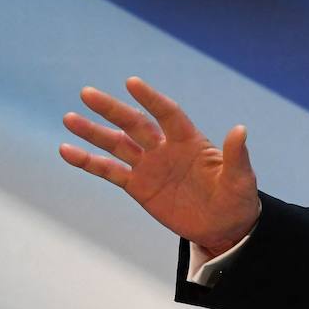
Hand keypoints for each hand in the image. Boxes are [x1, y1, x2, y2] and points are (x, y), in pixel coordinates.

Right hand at [59, 77, 260, 257]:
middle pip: (135, 124)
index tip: (132, 83)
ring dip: (94, 132)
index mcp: (190, 141)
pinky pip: (109, 171)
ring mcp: (150, 166)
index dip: (151, 99)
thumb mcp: (241, 179)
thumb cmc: (237, 199)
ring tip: (70, 118)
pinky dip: (88, 161)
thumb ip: (237, 155)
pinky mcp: (138, 186)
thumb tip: (240, 129)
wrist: (224, 226)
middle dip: (112, 109)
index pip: (168, 114)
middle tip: (87, 93)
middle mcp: (166, 148)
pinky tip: (66, 150)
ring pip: (117, 144)